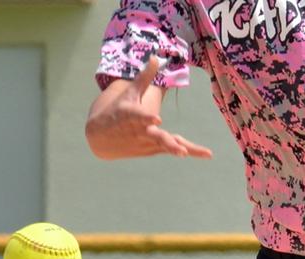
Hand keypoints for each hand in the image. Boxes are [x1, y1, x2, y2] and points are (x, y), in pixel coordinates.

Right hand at [85, 57, 212, 159]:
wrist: (100, 138)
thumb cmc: (117, 111)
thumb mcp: (129, 93)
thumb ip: (144, 77)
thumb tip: (156, 58)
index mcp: (132, 116)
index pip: (140, 117)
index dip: (147, 118)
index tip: (157, 119)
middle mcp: (141, 132)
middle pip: (157, 139)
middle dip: (169, 144)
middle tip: (181, 151)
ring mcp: (147, 143)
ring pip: (167, 147)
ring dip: (179, 149)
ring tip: (199, 153)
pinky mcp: (152, 150)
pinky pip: (171, 149)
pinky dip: (185, 150)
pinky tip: (205, 153)